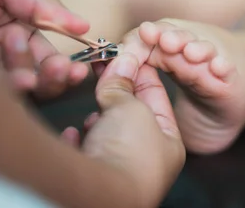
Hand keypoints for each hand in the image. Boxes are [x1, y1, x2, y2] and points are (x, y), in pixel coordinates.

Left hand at [0, 0, 89, 96]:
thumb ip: (43, 4)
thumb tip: (84, 26)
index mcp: (18, 29)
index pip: (49, 55)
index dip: (68, 65)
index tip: (79, 67)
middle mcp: (3, 53)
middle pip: (41, 78)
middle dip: (57, 78)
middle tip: (62, 69)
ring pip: (22, 90)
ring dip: (37, 83)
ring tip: (33, 70)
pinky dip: (14, 91)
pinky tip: (21, 79)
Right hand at [62, 55, 185, 206]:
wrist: (99, 196)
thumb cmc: (128, 152)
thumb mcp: (132, 107)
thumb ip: (123, 84)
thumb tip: (121, 59)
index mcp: (168, 143)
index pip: (156, 97)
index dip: (140, 71)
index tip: (125, 51)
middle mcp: (146, 159)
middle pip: (129, 115)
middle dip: (115, 92)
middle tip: (100, 64)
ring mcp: (119, 171)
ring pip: (106, 133)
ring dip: (98, 118)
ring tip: (94, 109)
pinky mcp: (92, 180)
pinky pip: (85, 153)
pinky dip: (80, 141)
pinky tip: (75, 133)